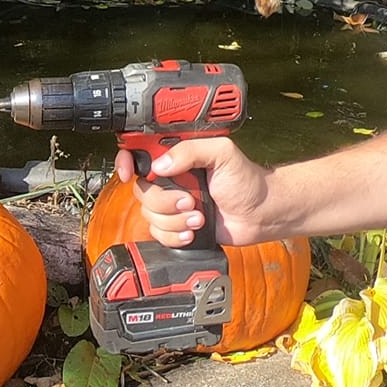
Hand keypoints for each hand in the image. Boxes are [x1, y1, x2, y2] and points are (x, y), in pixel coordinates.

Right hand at [112, 137, 273, 247]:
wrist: (260, 215)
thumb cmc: (246, 181)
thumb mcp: (222, 153)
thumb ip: (191, 150)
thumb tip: (161, 165)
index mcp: (178, 157)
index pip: (139, 155)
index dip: (126, 163)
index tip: (128, 174)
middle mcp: (171, 180)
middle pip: (142, 190)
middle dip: (165, 201)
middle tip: (190, 201)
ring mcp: (173, 205)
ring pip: (149, 215)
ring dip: (174, 220)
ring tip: (199, 218)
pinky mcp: (177, 226)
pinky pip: (158, 234)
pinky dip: (174, 236)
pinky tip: (192, 232)